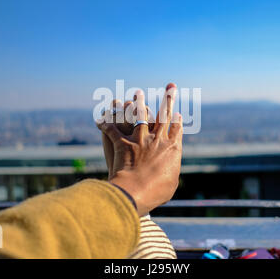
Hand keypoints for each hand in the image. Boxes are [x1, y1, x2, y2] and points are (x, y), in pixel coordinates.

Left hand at [97, 83, 182, 215]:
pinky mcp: (123, 143)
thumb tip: (169, 171)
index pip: (177, 130)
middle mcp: (157, 139)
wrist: (136, 191)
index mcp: (172, 149)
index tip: (178, 114)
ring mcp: (139, 139)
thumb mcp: (171, 183)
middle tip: (171, 87)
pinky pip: (113, 130)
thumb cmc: (156, 192)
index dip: (178, 121)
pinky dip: (106, 124)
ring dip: (139, 103)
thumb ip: (170, 172)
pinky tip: (101, 118)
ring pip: (140, 116)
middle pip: (164, 115)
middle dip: (168, 99)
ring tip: (139, 93)